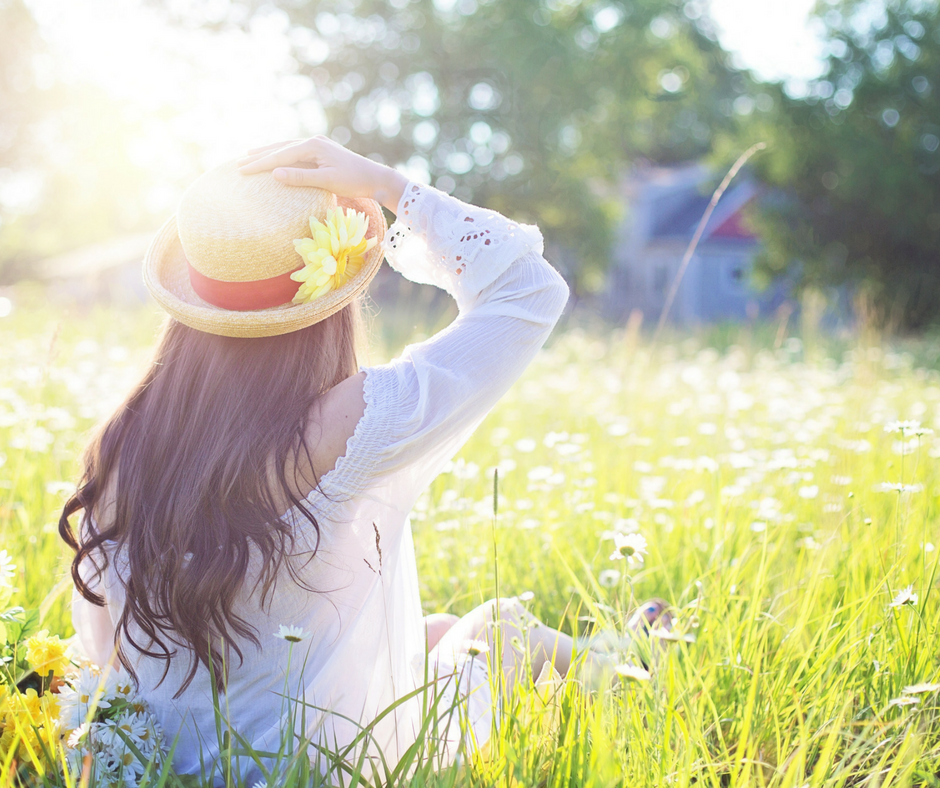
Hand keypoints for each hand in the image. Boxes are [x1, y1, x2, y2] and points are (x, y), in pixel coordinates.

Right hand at [237, 137, 407, 213]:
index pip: (280, 155)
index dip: (260, 163)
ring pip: (286, 148)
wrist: (375, 178)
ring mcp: (318, 145)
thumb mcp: (326, 181)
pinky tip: (275, 158)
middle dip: (259, 156)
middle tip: (237, 164)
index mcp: (312, 146)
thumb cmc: (353, 181)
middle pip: (280, 148)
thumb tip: (274, 173)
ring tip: (250, 156)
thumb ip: (300, 177)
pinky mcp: (321, 152)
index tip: (242, 170)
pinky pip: (295, 152)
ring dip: (268, 152)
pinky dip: (281, 155)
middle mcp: (313, 141)